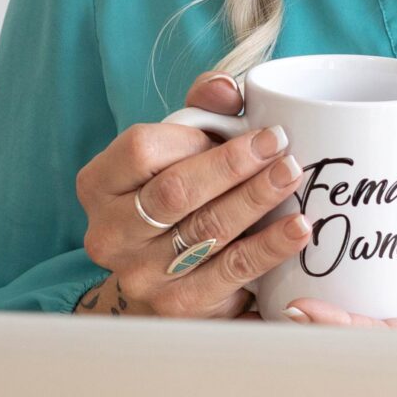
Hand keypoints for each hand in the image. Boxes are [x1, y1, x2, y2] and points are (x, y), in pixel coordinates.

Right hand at [72, 71, 311, 319]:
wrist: (163, 276)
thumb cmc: (175, 195)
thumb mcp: (177, 147)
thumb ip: (201, 109)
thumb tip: (226, 89)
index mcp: (99, 185)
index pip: (141, 150)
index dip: (193, 139)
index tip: (239, 129)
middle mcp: (109, 234)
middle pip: (176, 193)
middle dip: (234, 166)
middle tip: (281, 147)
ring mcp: (140, 275)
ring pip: (207, 231)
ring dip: (256, 199)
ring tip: (292, 176)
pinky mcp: (177, 307)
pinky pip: (231, 271)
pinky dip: (269, 247)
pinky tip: (297, 229)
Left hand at [286, 122, 396, 335]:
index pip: (379, 336)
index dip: (335, 325)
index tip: (297, 308)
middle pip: (358, 344)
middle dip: (314, 325)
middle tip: (267, 291)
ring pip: (369, 338)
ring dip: (329, 321)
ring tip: (278, 287)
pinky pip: (389, 322)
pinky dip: (358, 310)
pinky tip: (327, 284)